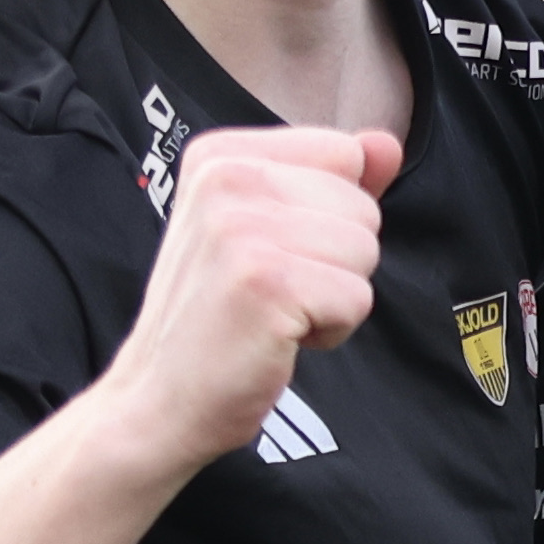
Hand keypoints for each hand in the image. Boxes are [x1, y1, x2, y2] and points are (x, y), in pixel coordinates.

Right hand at [104, 127, 398, 469]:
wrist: (156, 399)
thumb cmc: (214, 319)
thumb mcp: (262, 229)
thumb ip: (329, 182)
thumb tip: (387, 143)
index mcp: (219, 155)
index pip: (343, 152)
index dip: (329, 214)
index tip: (272, 252)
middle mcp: (225, 178)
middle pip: (361, 205)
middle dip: (336, 260)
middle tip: (271, 291)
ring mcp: (242, 228)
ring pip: (365, 251)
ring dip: (334, 297)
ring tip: (274, 313)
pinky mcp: (267, 282)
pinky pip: (357, 298)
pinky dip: (331, 331)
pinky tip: (278, 337)